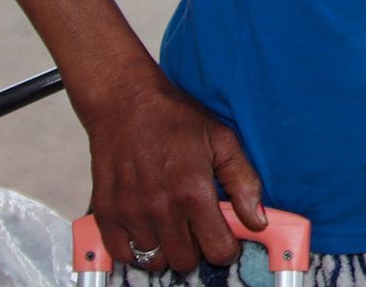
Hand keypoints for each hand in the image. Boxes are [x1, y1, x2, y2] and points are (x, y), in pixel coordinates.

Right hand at [74, 66, 265, 274]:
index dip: (227, 248)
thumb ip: (244, 183)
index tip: (225, 237)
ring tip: (171, 226)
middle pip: (186, 261)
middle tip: (196, 228)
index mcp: (193, 192)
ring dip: (166, 249)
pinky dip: (135, 249)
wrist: (126, 103)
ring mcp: (131, 213)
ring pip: (154, 260)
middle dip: (197, 250)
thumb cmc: (175, 118)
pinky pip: (122, 254)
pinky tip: (146, 228)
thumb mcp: (222, 140)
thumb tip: (258, 221)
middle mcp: (161, 208)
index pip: (218, 250)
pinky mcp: (107, 212)